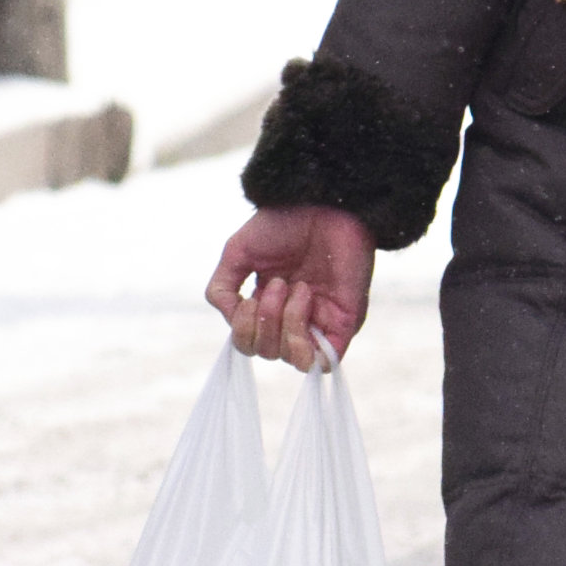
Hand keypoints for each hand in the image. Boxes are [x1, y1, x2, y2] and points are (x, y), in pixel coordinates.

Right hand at [207, 205, 376, 368]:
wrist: (322, 203)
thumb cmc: (283, 222)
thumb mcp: (237, 253)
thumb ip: (222, 290)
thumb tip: (232, 319)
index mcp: (270, 304)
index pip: (248, 343)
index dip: (243, 328)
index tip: (250, 293)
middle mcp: (294, 318)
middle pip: (266, 353)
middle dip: (263, 321)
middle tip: (278, 283)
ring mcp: (319, 322)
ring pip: (292, 360)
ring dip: (284, 324)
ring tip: (296, 287)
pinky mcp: (344, 323)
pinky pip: (323, 362)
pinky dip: (305, 341)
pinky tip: (305, 302)